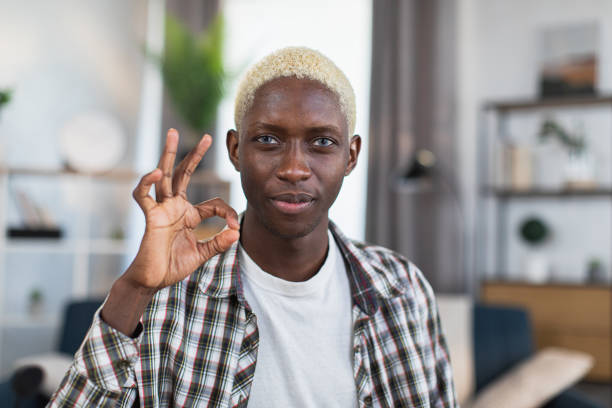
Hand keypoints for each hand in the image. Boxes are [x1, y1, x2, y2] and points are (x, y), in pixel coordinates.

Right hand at [125, 128, 239, 291]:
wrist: (152, 280)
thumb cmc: (173, 265)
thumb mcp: (202, 254)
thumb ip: (218, 243)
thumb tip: (237, 232)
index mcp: (189, 215)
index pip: (214, 203)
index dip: (228, 213)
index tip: (236, 226)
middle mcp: (175, 207)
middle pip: (185, 174)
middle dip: (195, 155)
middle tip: (207, 137)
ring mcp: (162, 209)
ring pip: (165, 176)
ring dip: (168, 154)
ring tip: (173, 134)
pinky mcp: (150, 217)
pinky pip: (144, 196)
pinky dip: (147, 183)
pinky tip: (156, 172)